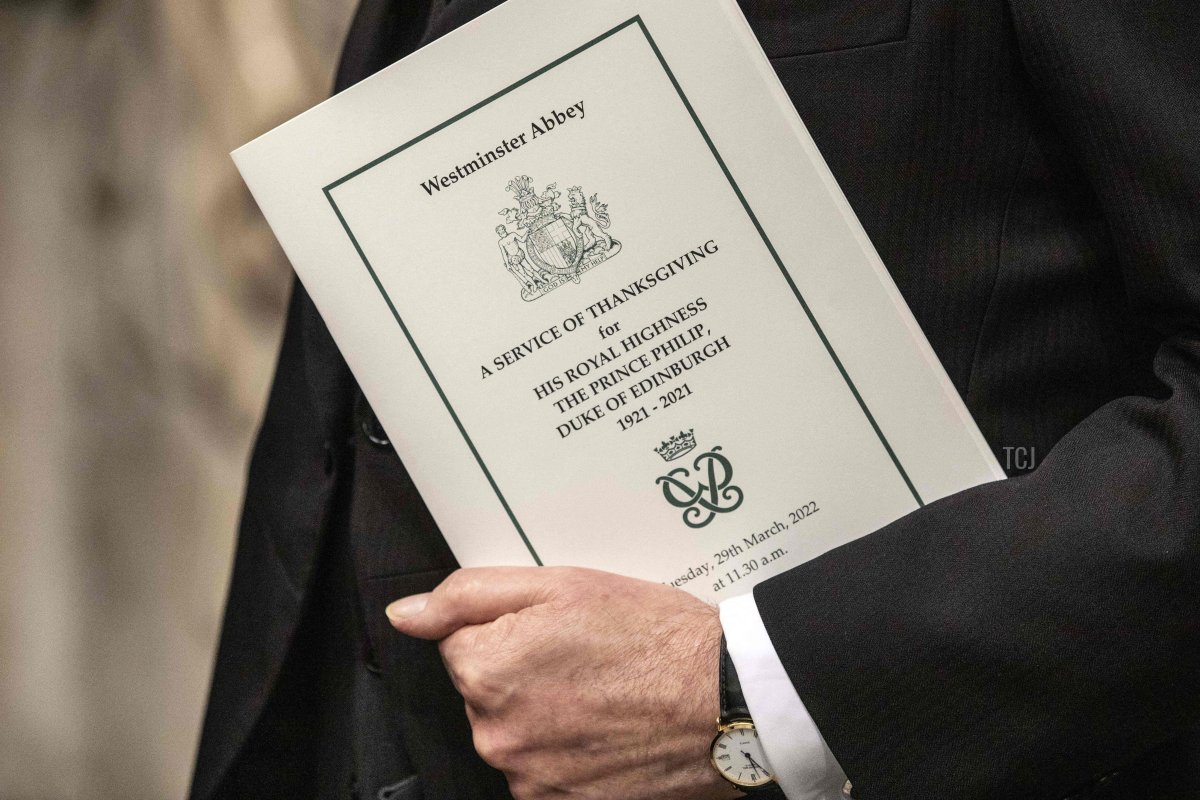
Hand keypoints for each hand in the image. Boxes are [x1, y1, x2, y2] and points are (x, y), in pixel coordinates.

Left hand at [386, 566, 740, 799]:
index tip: (556, 630)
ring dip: (547, 715)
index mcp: (487, 671)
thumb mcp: (560, 584)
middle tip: (587, 658)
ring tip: (606, 694)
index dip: (510, 628)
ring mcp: (530, 779)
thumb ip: (470, 595)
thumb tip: (406, 614)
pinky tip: (610, 729)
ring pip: (516, 734)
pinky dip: (570, 753)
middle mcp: (497, 735)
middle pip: (485, 692)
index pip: (460, 643)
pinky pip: (545, 772)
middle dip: (524, 672)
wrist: (726, 699)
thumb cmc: (654, 637)